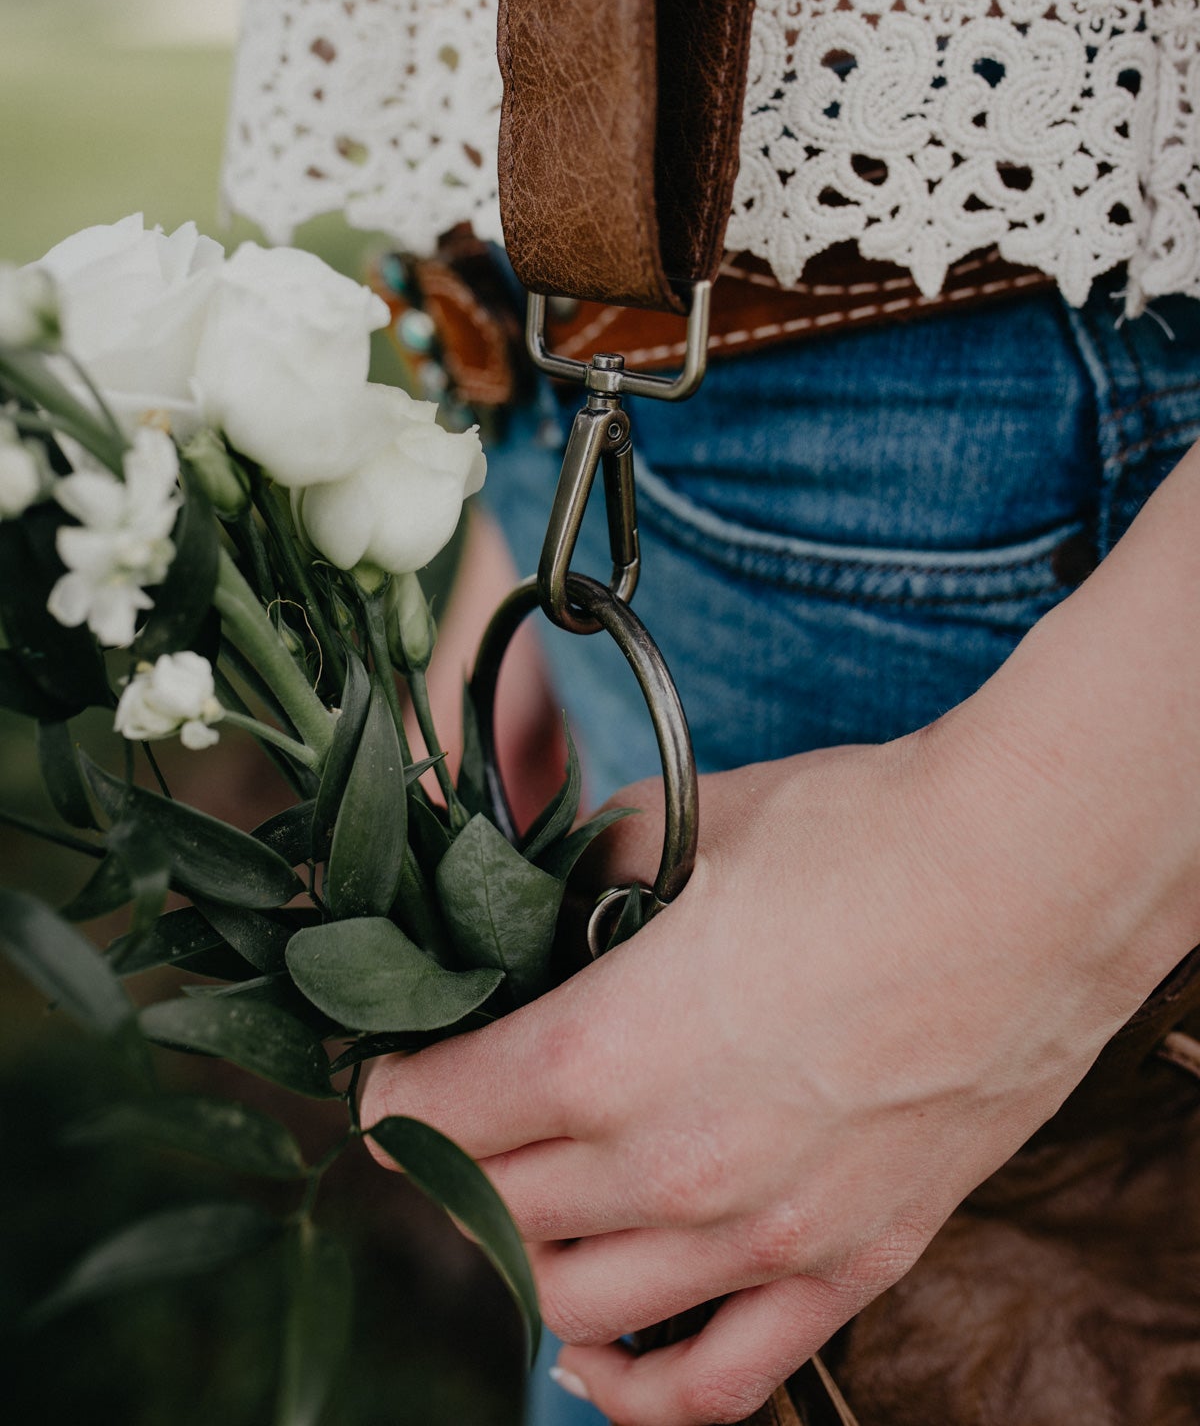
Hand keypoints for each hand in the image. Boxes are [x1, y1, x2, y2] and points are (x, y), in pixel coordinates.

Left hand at [365, 444, 1199, 1423]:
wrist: (1031, 880)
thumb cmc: (864, 835)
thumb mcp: (695, 823)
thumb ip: (595, 868)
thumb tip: (548, 885)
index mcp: (605, 1052)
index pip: (437, 1115)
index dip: (392, 1093)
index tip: (389, 1074)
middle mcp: (667, 1169)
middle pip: (492, 1212)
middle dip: (446, 1167)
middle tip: (446, 1126)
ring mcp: (760, 1235)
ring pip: (576, 1305)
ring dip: (522, 1258)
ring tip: (517, 1207)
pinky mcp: (846, 1266)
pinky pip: (715, 1384)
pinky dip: (635, 1387)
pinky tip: (599, 1354)